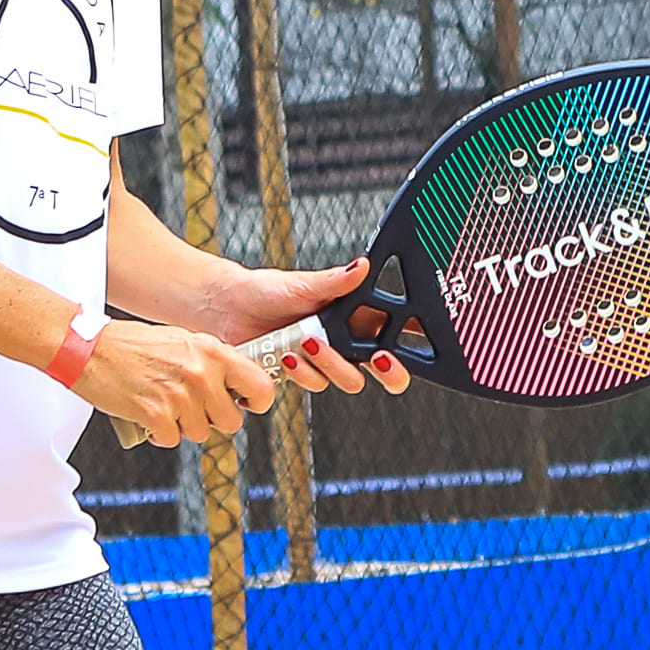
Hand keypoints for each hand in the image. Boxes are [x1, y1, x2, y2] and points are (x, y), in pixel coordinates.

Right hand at [77, 321, 282, 447]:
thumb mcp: (183, 341)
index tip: (246, 405)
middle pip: (232, 421)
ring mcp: (180, 396)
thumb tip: (237, 387)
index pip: (261, 386)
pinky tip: (148, 414)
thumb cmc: (132, 345)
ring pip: (201, 434)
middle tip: (192, 407)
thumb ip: (212, 362)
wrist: (87, 348)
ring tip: (164, 404)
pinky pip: (171, 440)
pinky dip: (159, 434)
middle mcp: (201, 373)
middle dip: (213, 420)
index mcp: (213, 351)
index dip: (256, 402)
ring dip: (183, 426)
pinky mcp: (156, 415)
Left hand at [200, 255, 413, 397]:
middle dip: (390, 371)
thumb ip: (335, 282)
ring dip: (333, 365)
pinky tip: (286, 356)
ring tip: (308, 343)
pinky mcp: (300, 376)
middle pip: (384, 369)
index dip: (416, 345)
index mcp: (356, 316)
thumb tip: (363, 264)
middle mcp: (345, 342)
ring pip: (350, 379)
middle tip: (379, 357)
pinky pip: (314, 385)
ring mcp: (324, 362)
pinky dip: (303, 373)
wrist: (224, 309)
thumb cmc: (264, 290)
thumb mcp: (302, 284)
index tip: (425, 345)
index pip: (398, 334)